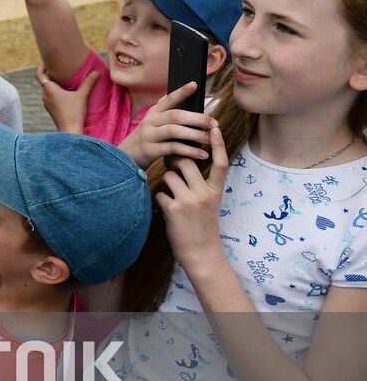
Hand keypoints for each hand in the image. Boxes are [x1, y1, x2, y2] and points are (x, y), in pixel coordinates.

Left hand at [35, 66, 97, 134]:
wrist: (69, 132)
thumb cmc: (74, 113)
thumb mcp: (82, 96)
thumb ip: (89, 83)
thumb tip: (97, 72)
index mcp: (49, 89)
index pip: (39, 74)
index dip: (42, 66)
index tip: (48, 61)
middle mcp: (45, 95)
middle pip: (45, 80)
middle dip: (52, 74)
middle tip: (61, 67)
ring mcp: (46, 103)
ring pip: (48, 89)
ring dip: (54, 84)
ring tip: (65, 79)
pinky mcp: (50, 109)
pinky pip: (50, 96)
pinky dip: (56, 92)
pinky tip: (66, 92)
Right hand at [119, 82, 214, 168]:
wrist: (125, 158)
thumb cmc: (146, 140)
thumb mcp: (151, 124)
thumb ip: (165, 113)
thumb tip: (182, 99)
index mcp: (153, 113)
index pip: (168, 99)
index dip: (181, 92)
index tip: (195, 85)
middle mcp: (150, 122)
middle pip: (175, 115)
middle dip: (197, 118)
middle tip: (214, 123)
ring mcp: (149, 135)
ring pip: (174, 131)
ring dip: (195, 134)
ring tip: (210, 139)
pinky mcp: (150, 150)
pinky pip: (173, 148)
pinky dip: (189, 151)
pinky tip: (202, 154)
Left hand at [156, 126, 228, 275]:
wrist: (201, 253)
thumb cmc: (202, 226)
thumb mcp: (210, 204)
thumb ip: (201, 185)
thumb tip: (183, 165)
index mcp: (216, 191)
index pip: (221, 163)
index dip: (218, 144)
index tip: (215, 127)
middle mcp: (204, 194)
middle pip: (186, 162)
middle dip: (176, 162)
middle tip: (173, 169)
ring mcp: (189, 201)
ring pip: (169, 175)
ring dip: (165, 182)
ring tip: (172, 196)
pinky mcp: (173, 209)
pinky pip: (158, 192)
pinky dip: (159, 198)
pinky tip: (166, 209)